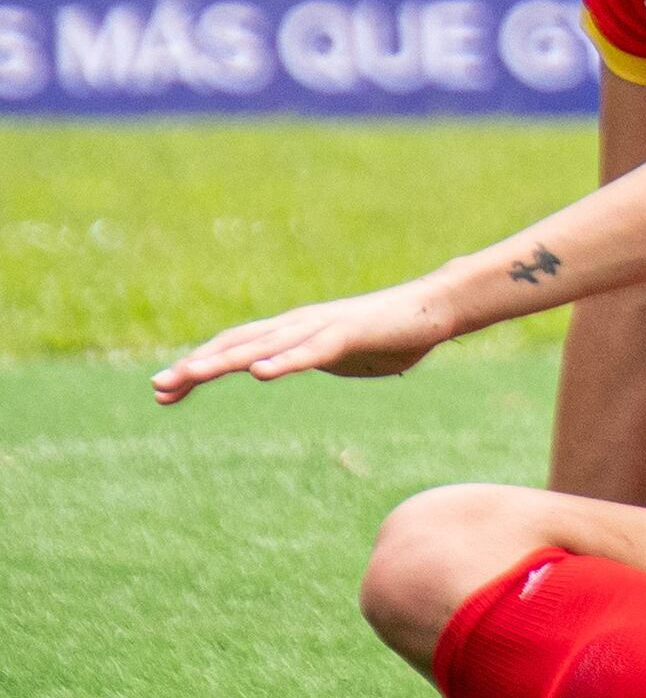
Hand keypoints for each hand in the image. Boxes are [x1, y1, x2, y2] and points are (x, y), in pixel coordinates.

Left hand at [150, 278, 452, 401]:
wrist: (435, 307)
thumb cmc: (389, 334)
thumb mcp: (336, 355)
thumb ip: (303, 359)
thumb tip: (282, 367)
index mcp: (293, 332)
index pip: (234, 348)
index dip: (197, 366)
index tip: (163, 391)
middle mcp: (298, 324)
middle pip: (236, 344)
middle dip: (195, 364)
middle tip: (158, 386)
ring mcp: (321, 327)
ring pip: (263, 345)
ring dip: (225, 360)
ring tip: (191, 374)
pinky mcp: (347, 334)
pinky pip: (309, 351)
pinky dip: (282, 361)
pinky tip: (259, 372)